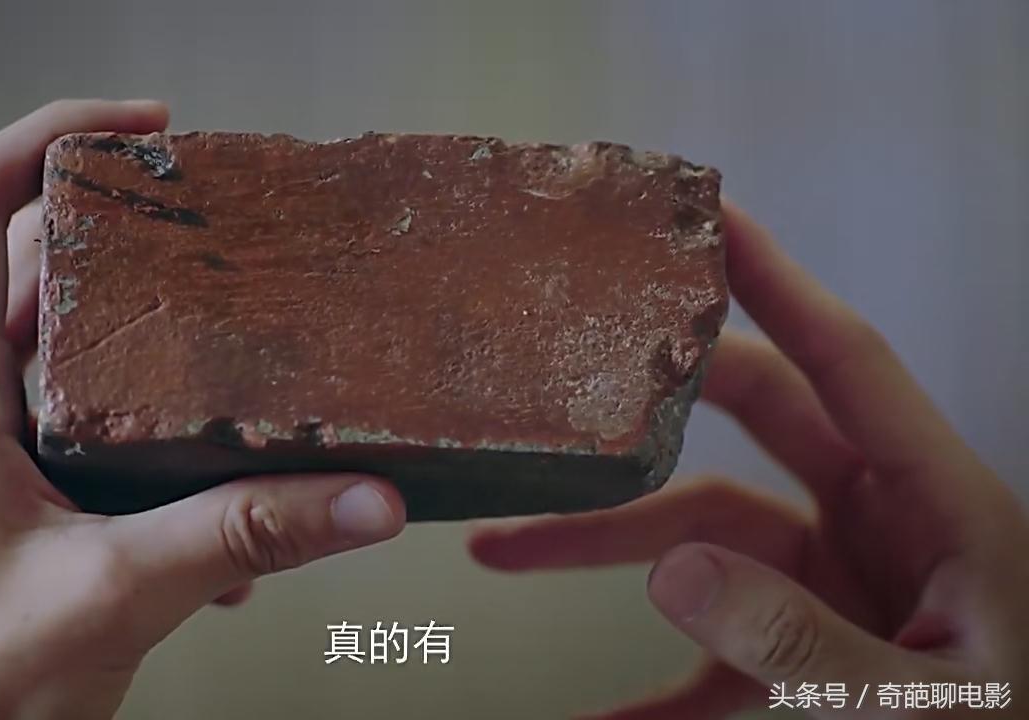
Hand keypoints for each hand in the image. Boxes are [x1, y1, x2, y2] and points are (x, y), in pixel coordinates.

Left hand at [0, 100, 405, 719]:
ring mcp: (0, 458)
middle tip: (229, 234)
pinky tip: (233, 518)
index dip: (47, 138)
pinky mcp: (35, 507)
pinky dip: (172, 455)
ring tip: (249, 370)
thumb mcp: (113, 596)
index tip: (147, 128)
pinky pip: (107, 442)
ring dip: (165, 363)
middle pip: (43, 270)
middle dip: (136, 244)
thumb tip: (367, 497)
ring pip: (84, 360)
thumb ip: (243, 537)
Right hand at [469, 202, 1028, 718]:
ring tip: (506, 553)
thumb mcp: (925, 700)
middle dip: (636, 422)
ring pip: (699, 535)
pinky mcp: (809, 644)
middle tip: (557, 390)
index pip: (844, 361)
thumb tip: (672, 574)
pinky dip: (650, 687)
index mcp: (938, 503)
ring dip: (603, 549)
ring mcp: (839, 580)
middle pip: (742, 431)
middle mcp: (881, 523)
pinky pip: (711, 654)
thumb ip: (803, 641)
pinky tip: (596, 716)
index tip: (710, 215)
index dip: (775, 280)